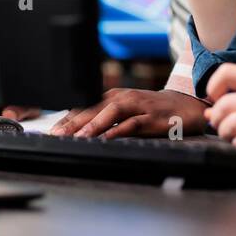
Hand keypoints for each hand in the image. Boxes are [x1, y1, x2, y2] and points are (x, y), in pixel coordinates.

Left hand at [50, 88, 209, 138]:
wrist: (186, 105)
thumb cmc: (153, 111)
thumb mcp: (126, 113)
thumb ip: (105, 121)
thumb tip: (79, 134)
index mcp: (113, 97)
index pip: (84, 106)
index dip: (66, 119)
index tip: (50, 132)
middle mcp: (123, 98)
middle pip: (93, 108)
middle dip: (72, 123)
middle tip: (55, 136)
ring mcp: (138, 106)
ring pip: (111, 112)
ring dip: (93, 124)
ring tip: (78, 137)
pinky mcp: (152, 117)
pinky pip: (133, 123)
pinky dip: (119, 129)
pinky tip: (108, 138)